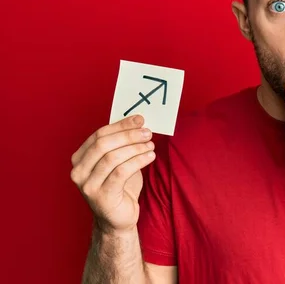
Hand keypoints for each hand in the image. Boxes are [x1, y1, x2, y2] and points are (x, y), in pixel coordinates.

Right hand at [70, 115, 155, 233]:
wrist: (118, 219)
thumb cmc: (120, 187)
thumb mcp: (118, 162)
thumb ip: (121, 144)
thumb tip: (138, 122)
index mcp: (80, 159)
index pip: (99, 135)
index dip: (120, 125)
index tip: (139, 119)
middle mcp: (78, 172)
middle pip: (104, 144)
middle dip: (128, 135)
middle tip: (147, 132)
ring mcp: (88, 186)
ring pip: (112, 158)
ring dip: (135, 148)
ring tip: (151, 144)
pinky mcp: (102, 196)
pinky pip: (121, 172)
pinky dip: (138, 161)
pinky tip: (150, 156)